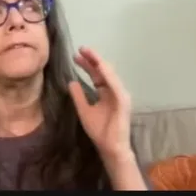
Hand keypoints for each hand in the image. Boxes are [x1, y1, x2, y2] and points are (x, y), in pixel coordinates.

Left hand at [67, 47, 134, 162]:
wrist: (110, 147)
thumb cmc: (99, 131)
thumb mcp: (84, 111)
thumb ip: (79, 97)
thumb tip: (71, 82)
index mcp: (106, 93)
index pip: (96, 75)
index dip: (87, 65)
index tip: (76, 56)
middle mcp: (114, 91)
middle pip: (103, 72)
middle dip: (93, 59)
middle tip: (81, 48)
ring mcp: (120, 95)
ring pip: (110, 75)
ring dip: (100, 63)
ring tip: (89, 53)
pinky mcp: (123, 101)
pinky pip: (115, 85)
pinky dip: (108, 75)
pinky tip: (100, 67)